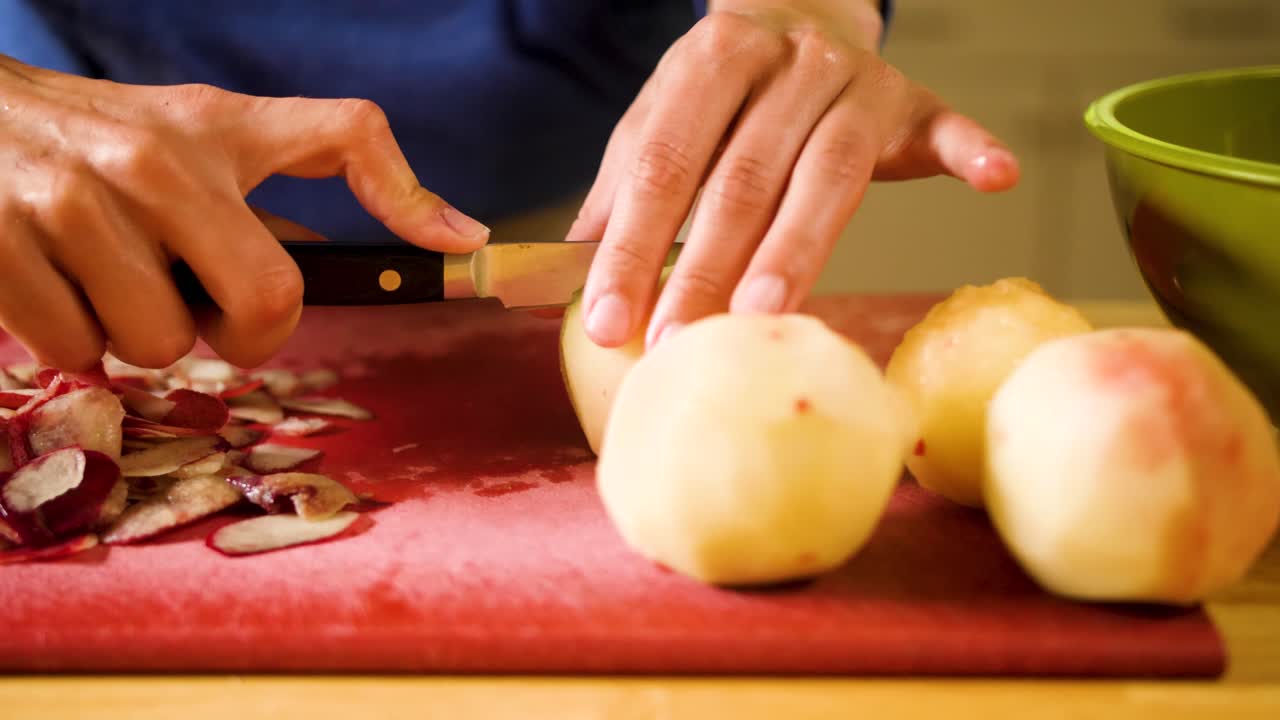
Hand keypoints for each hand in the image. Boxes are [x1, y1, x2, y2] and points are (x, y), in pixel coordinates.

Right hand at [0, 55, 487, 370]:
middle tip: (194, 304)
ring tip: (106, 280)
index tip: (463, 251)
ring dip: (137, 338)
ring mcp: (73, 203)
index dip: (409, 199)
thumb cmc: (98, 138)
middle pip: (265, 306)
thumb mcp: (201, 134)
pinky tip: (53, 287)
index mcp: (218, 129)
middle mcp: (156, 162)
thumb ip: (299, 176)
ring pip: (160, 346)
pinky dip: (69, 343)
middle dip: (235, 332)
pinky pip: (76, 354)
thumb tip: (438, 231)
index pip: (348, 135)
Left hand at [568, 2, 1019, 348]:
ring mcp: (856, 83)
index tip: (610, 321)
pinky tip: (997, 179)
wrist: (799, 15)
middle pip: (742, 177)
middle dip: (704, 267)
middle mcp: (787, 64)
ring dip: (797, 248)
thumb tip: (565, 272)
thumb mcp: (661, 120)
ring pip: (827, 174)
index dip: (634, 245)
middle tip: (676, 342)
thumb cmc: (720, 93)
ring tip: (763, 315)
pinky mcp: (915, 104)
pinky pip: (949, 127)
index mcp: (712, 59)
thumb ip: (623, 189)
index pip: (665, 164)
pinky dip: (971, 151)